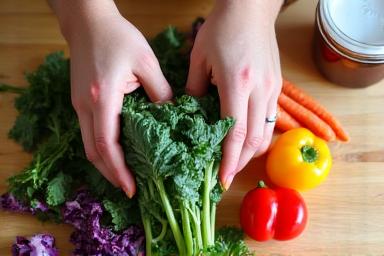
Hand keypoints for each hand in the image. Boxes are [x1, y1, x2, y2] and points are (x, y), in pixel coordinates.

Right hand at [55, 0, 172, 196]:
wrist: (89, 23)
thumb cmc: (118, 37)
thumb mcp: (147, 63)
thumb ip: (161, 92)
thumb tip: (172, 117)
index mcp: (102, 97)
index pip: (107, 145)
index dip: (119, 170)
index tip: (131, 188)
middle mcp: (85, 106)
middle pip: (93, 152)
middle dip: (110, 174)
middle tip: (130, 189)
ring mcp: (79, 104)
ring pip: (88, 145)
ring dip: (105, 164)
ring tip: (124, 176)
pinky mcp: (80, 101)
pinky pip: (89, 133)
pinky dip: (102, 148)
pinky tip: (118, 151)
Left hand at [186, 0, 282, 189]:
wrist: (250, 9)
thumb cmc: (221, 29)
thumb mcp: (199, 58)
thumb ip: (194, 90)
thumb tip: (190, 114)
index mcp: (237, 83)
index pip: (235, 134)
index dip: (228, 161)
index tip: (221, 181)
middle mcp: (259, 91)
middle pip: (254, 140)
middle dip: (240, 164)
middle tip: (225, 177)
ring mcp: (272, 90)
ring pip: (266, 134)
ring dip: (251, 153)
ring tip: (234, 162)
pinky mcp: (276, 87)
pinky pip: (270, 121)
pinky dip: (258, 136)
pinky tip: (245, 140)